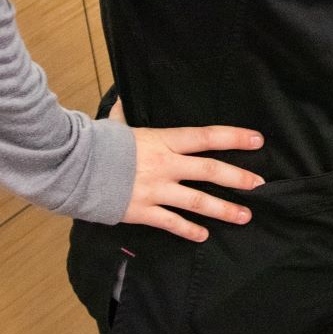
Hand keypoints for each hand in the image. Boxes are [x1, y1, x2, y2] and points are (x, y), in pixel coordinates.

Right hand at [108, 98, 264, 240]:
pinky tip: (203, 236)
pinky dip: (189, 230)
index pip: (206, 137)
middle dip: (238, 177)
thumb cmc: (95, 142)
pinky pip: (172, 223)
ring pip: (198, 201)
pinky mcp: (142, 211)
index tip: (257, 141)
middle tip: (260, 184)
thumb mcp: (116, 124)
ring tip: (244, 216)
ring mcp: (156, 190)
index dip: (234, 138)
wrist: (72, 167)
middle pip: (210, 170)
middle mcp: (165, 165)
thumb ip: (126, 113)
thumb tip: (124, 97)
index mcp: (162, 140)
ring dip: (224, 209)